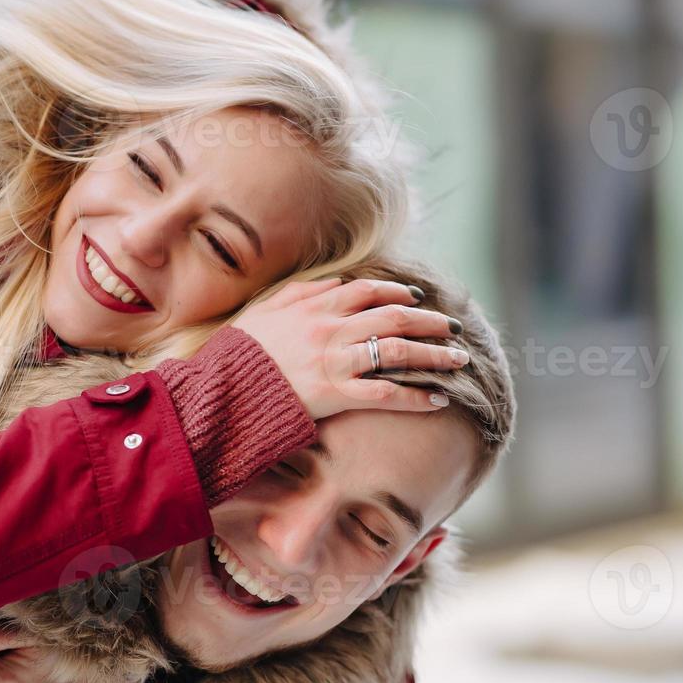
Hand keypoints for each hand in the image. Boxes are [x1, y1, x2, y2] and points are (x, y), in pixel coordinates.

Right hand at [231, 277, 467, 420]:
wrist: (223, 389)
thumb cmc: (240, 353)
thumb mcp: (265, 310)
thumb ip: (302, 293)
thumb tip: (337, 283)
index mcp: (316, 307)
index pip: (369, 292)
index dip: (398, 293)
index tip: (417, 298)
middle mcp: (332, 330)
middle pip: (395, 319)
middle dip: (430, 322)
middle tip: (455, 327)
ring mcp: (336, 362)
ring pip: (398, 353)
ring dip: (434, 356)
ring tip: (459, 360)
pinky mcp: (336, 395)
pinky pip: (386, 395)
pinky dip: (416, 397)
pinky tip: (438, 399)